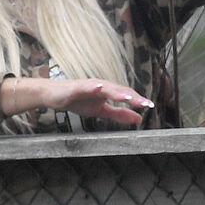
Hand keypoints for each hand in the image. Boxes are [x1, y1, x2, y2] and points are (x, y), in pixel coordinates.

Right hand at [3, 74, 152, 124]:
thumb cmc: (77, 100)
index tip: (151, 106)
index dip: (138, 101)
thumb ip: (118, 114)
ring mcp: (89, 85)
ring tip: (128, 98)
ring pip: (106, 88)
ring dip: (117, 92)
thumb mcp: (101, 111)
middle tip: (145, 104)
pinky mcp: (76, 87)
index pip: (126, 95)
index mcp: (108, 92)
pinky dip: (93, 87)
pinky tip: (99, 88)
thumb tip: (138, 118)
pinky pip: (86, 87)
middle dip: (133, 97)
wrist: (54, 96)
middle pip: (119, 90)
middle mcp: (101, 86)